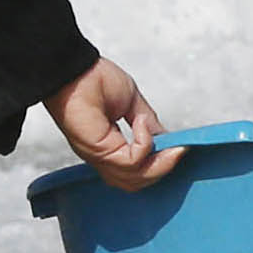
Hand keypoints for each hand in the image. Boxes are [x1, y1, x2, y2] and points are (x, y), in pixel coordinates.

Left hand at [50, 56, 182, 189]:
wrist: (73, 69)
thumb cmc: (93, 79)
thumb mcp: (132, 102)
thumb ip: (149, 123)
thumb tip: (166, 139)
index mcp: (109, 146)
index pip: (136, 170)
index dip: (158, 164)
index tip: (179, 148)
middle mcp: (103, 156)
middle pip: (136, 183)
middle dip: (162, 169)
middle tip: (178, 150)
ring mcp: (99, 156)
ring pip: (134, 179)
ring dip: (158, 164)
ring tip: (169, 144)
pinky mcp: (99, 150)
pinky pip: (130, 161)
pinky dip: (144, 145)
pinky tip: (141, 124)